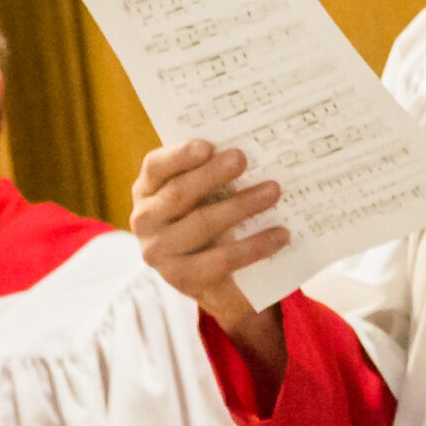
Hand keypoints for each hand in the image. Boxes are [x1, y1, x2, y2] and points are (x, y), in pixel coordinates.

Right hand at [130, 140, 288, 359]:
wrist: (207, 278)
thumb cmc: (203, 218)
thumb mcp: (198, 194)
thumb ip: (209, 173)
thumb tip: (245, 147)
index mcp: (146, 190)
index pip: (156, 167)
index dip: (180, 155)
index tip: (208, 145)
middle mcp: (145, 221)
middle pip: (179, 193)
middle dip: (212, 174)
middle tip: (242, 159)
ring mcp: (159, 253)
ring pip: (202, 224)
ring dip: (240, 205)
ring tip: (273, 191)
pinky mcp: (183, 279)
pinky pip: (222, 259)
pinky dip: (255, 246)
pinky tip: (280, 235)